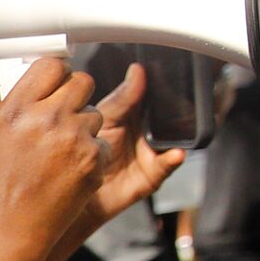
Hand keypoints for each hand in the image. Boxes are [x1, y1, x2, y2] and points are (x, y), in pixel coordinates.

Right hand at [0, 57, 111, 258]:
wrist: (9, 228)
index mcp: (19, 108)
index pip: (53, 66)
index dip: (56, 73)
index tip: (54, 83)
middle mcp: (48, 119)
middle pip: (83, 81)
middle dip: (76, 94)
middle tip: (63, 113)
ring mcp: (74, 139)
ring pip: (94, 113)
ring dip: (83, 125)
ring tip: (61, 149)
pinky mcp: (93, 160)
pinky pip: (101, 142)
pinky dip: (90, 153)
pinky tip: (68, 169)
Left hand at [80, 59, 184, 227]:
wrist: (75, 189)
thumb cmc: (82, 151)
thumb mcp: (104, 119)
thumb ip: (121, 99)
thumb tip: (137, 71)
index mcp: (133, 112)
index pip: (153, 93)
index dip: (162, 84)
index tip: (165, 73)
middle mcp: (147, 130)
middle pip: (170, 114)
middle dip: (178, 106)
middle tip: (181, 98)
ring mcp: (152, 151)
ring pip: (174, 137)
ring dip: (181, 131)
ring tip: (184, 123)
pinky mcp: (154, 173)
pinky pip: (168, 164)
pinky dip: (174, 159)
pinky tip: (177, 154)